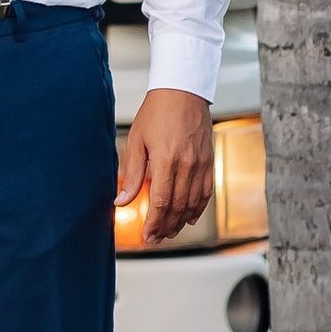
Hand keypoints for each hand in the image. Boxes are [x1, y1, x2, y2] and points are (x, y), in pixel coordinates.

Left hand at [117, 89, 214, 245]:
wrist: (183, 92)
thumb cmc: (157, 113)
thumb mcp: (137, 141)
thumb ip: (131, 174)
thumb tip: (121, 200)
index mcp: (167, 160)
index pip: (160, 201)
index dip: (154, 223)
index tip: (147, 235)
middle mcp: (187, 165)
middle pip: (177, 207)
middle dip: (166, 227)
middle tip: (156, 239)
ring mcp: (201, 164)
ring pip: (193, 203)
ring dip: (181, 222)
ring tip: (169, 232)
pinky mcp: (209, 162)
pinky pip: (206, 193)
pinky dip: (197, 208)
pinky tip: (188, 217)